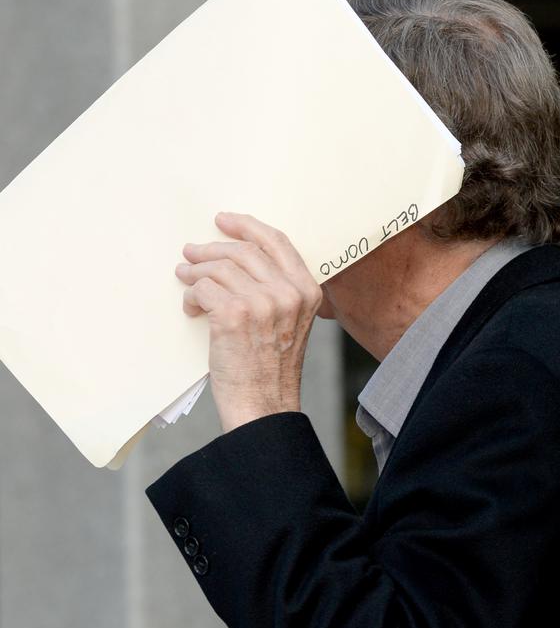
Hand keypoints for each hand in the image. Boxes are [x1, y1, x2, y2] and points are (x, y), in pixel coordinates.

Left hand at [174, 212, 322, 432]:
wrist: (263, 406)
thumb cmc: (271, 369)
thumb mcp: (290, 323)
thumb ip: (276, 291)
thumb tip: (235, 261)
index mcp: (307, 290)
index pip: (277, 242)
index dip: (247, 226)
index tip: (224, 221)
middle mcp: (288, 292)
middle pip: (243, 251)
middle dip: (211, 248)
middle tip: (191, 251)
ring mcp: (262, 302)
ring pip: (219, 268)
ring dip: (195, 271)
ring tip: (184, 277)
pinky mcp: (233, 315)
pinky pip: (203, 289)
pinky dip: (191, 296)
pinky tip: (191, 309)